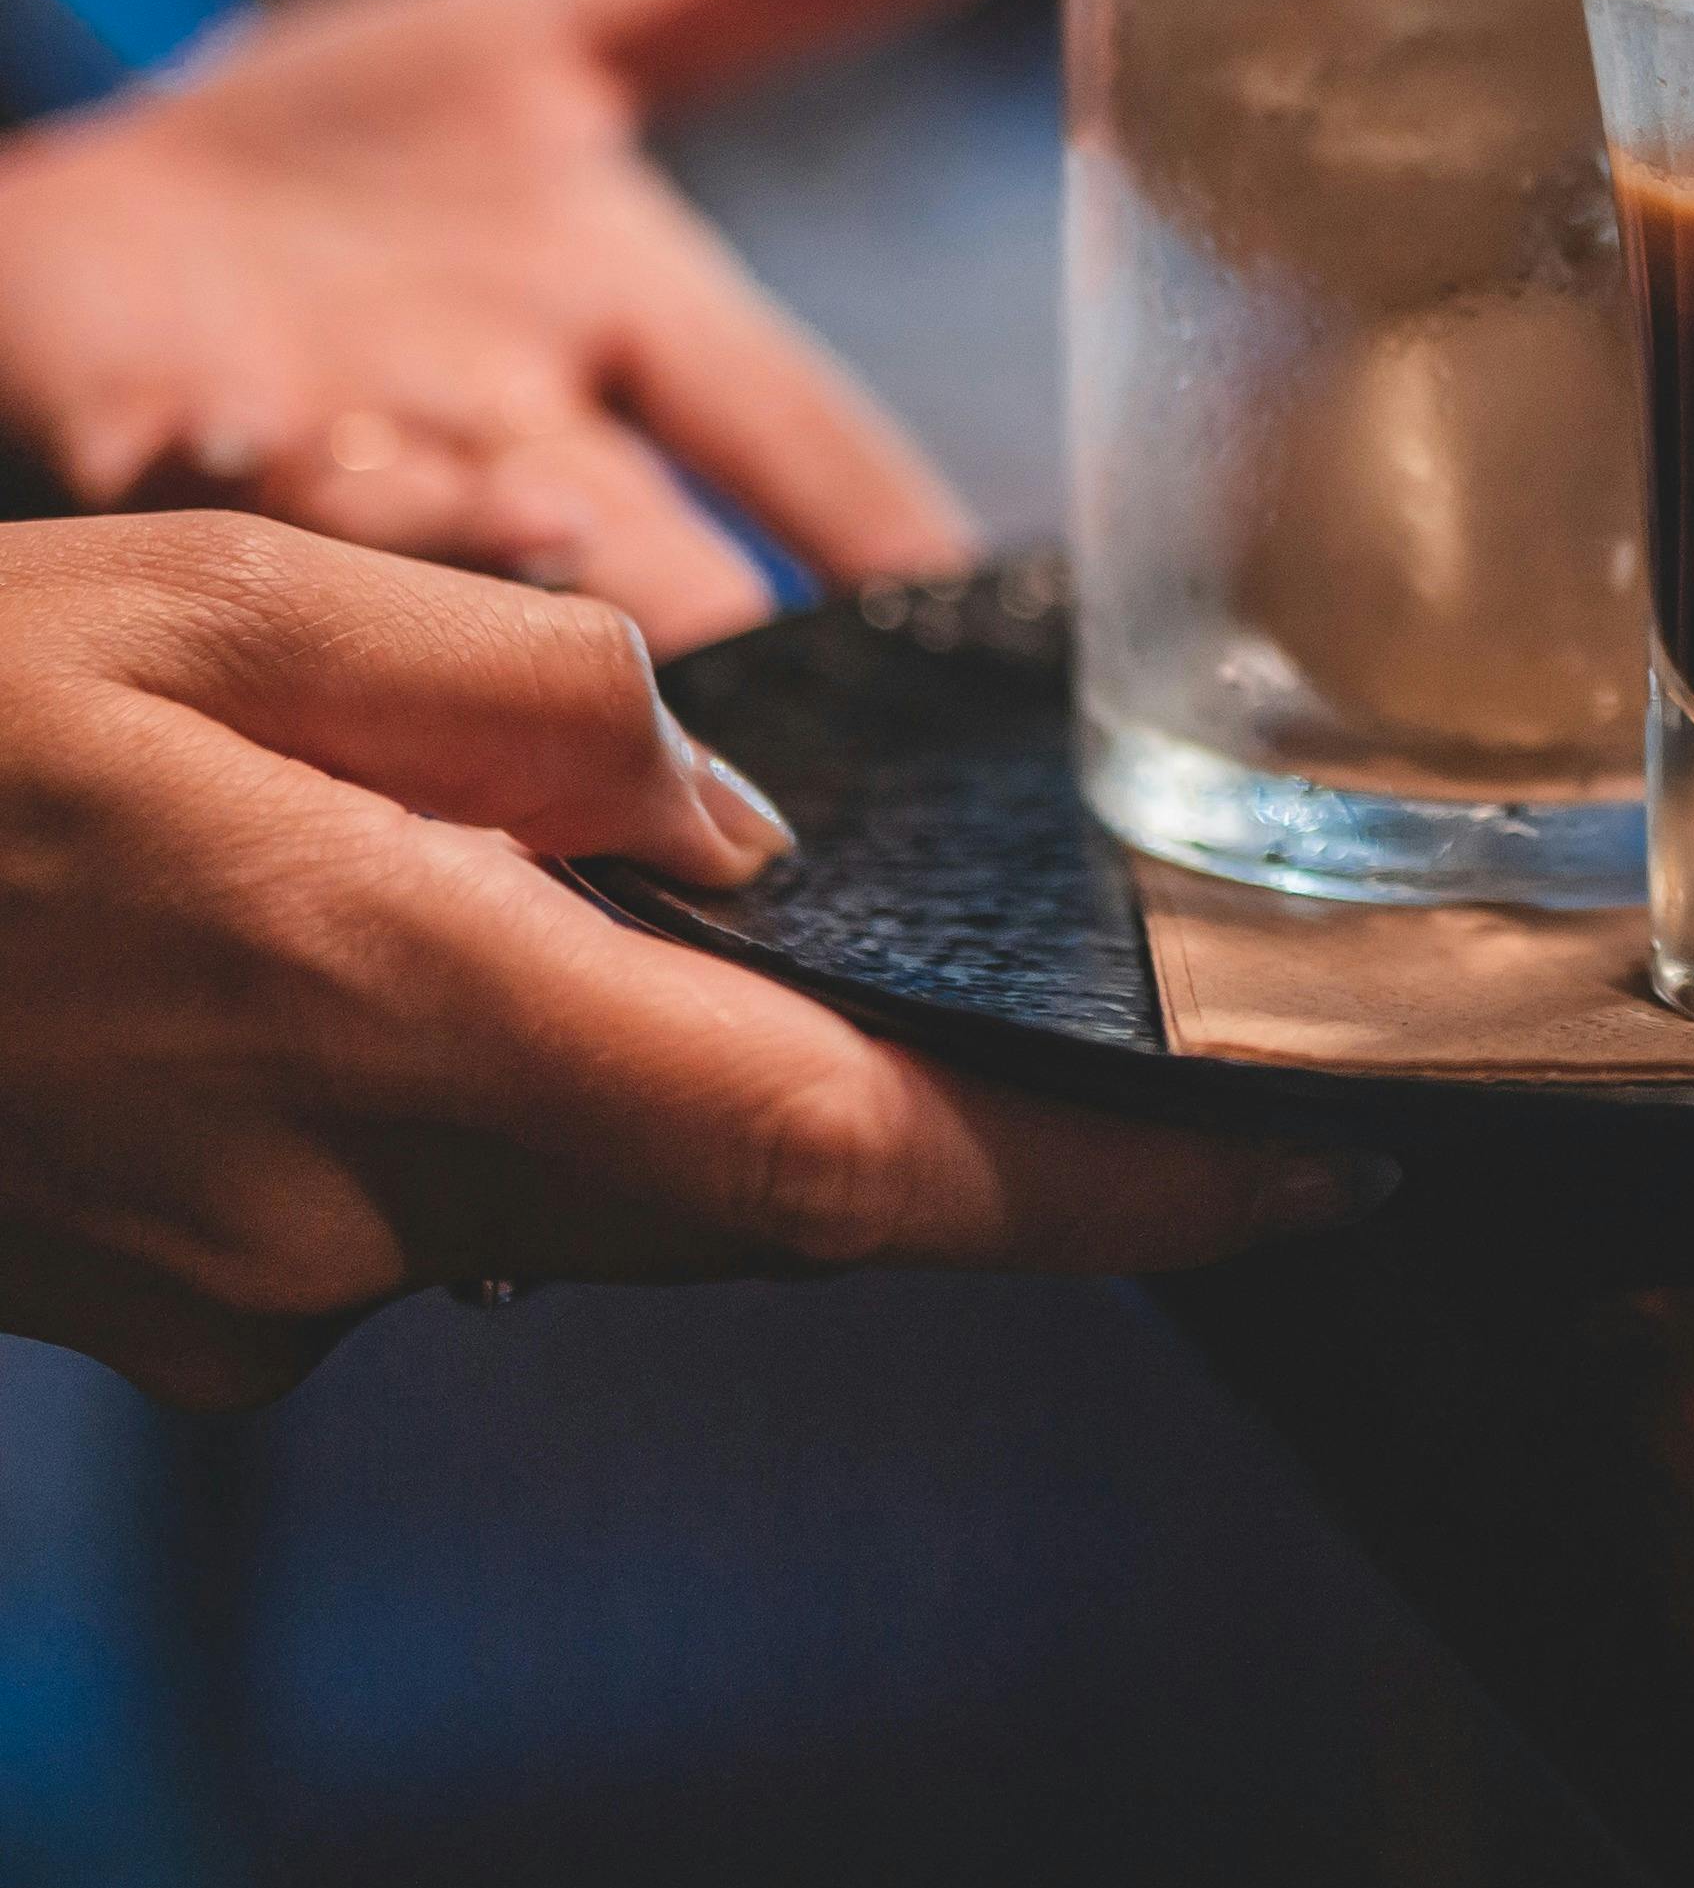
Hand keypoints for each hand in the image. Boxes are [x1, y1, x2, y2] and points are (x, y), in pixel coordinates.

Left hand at [0, 0, 1042, 653]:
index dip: (898, 536)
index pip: (810, 446)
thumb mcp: (570, 20)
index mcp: (628, 325)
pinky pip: (199, 485)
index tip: (1006, 633)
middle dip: (715, 628)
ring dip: (486, 542)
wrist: (85, 208)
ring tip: (544, 518)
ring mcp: (332, 458)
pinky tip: (232, 442)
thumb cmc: (348, 144)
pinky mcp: (144, 445)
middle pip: (656, 562)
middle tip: (779, 715)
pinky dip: (228, 477)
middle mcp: (505, 432)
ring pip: (445, 546)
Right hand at [0, 514, 1388, 1405]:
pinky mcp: (194, 1296)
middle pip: (745, 1187)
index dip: (1107, 1193)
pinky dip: (506, 1071)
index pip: (847, 1157)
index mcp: (394, 1001)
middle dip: (925, 1115)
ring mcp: (264, 1278)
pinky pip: (439, 1189)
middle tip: (1101, 1031)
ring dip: (684, 1063)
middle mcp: (352, 1197)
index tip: (1306, 1186)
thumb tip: (725, 820)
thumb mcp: (226, 592)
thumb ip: (522, 693)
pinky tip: (429, 927)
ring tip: (693, 900)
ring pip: (590, 1179)